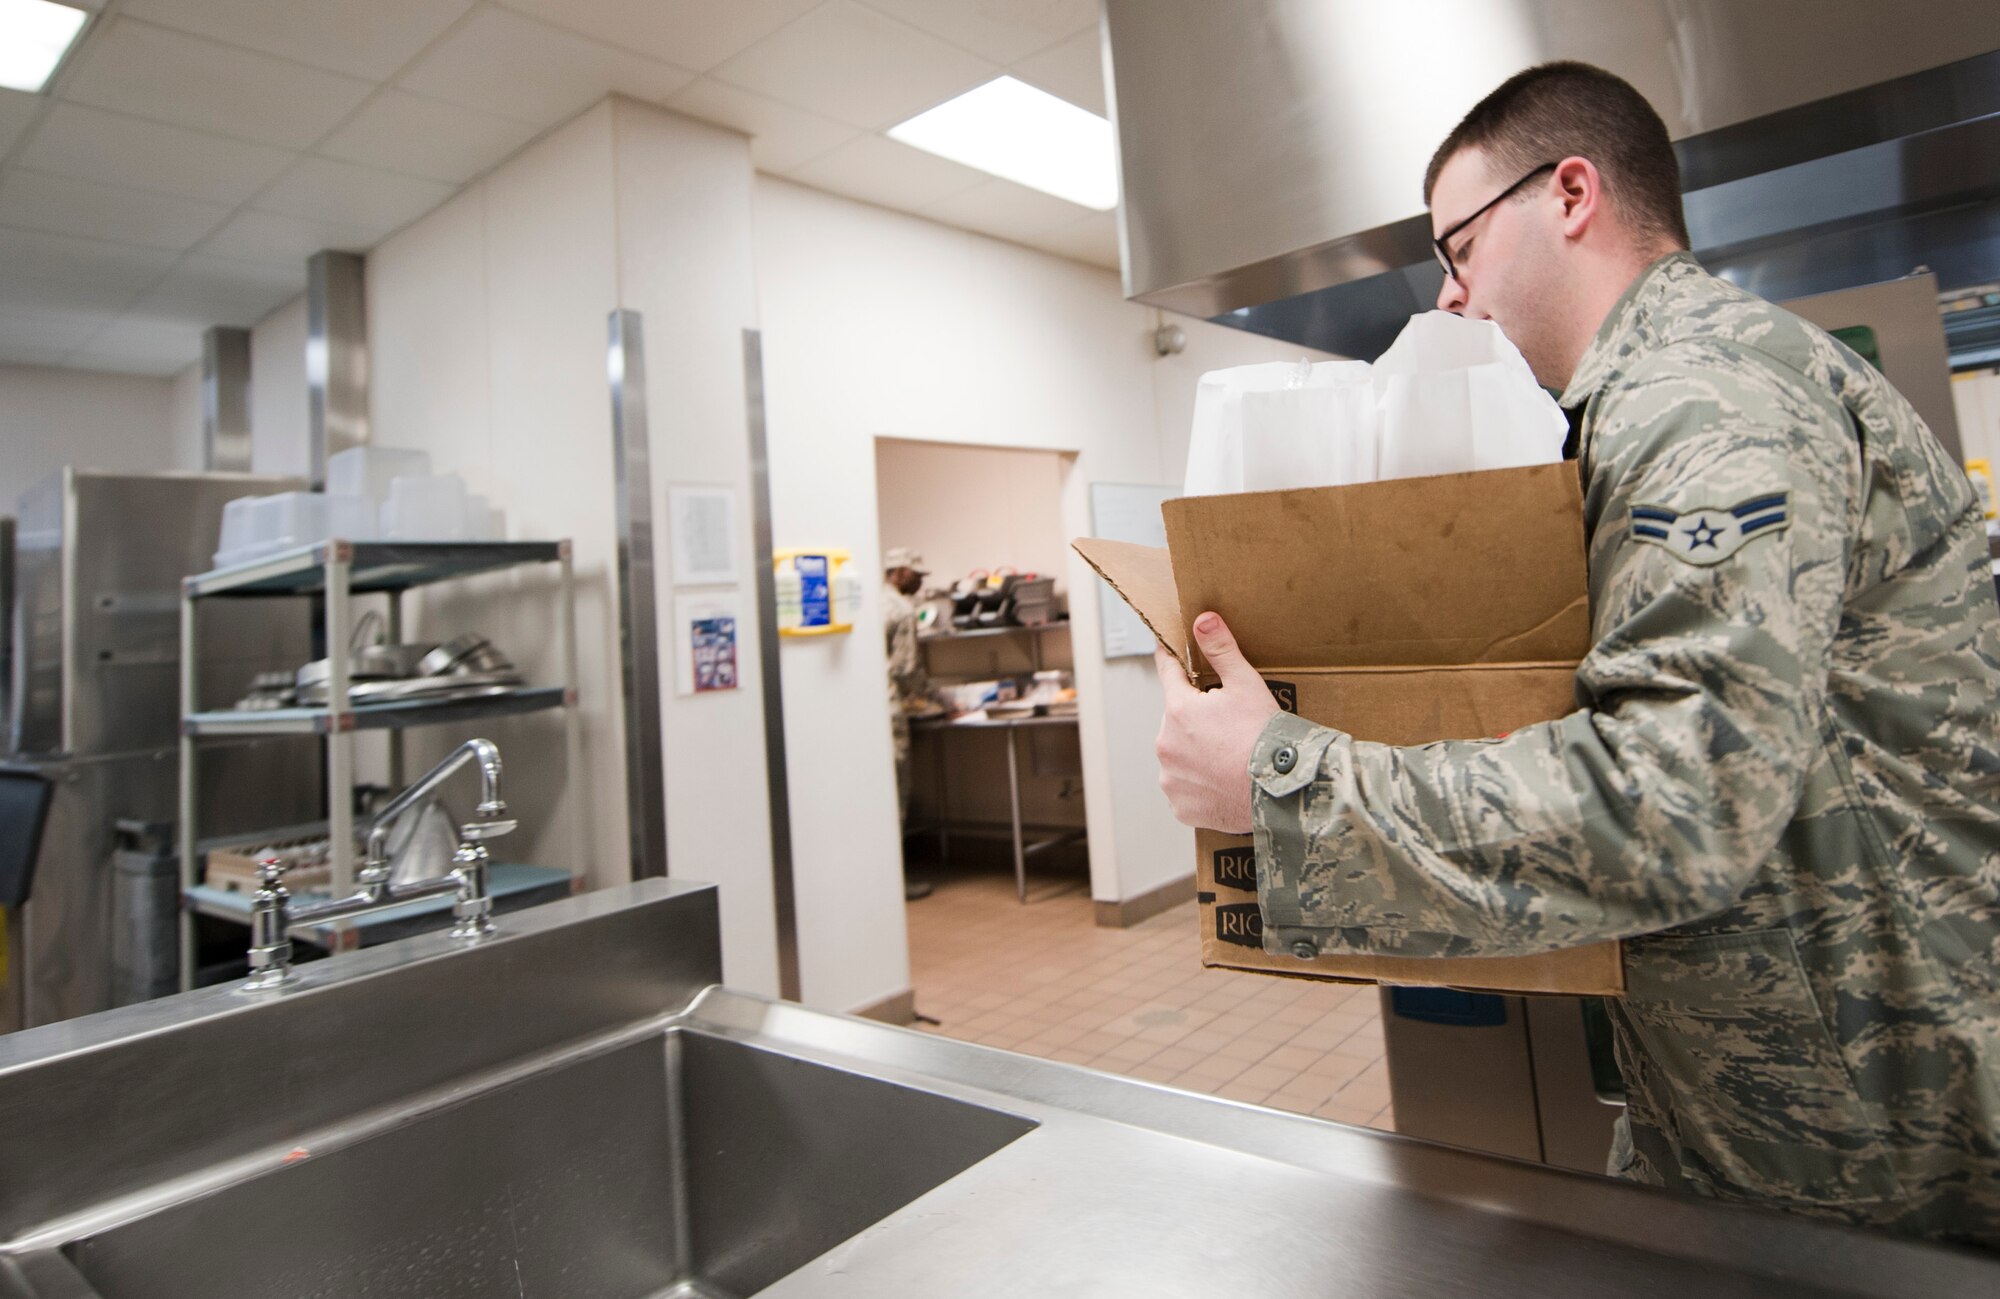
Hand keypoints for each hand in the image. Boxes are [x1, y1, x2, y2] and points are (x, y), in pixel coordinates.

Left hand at [1154, 612, 1278, 832]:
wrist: (1281, 793)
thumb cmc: (1265, 738)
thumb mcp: (1247, 685)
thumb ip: (1221, 649)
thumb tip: (1203, 619)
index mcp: (1178, 709)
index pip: (1169, 674)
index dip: (1170, 660)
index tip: (1164, 649)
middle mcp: (1166, 744)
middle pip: (1177, 721)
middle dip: (1197, 719)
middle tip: (1228, 727)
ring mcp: (1171, 778)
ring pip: (1180, 757)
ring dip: (1196, 754)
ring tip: (1229, 758)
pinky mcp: (1181, 806)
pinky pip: (1186, 789)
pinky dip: (1200, 785)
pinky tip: (1223, 782)